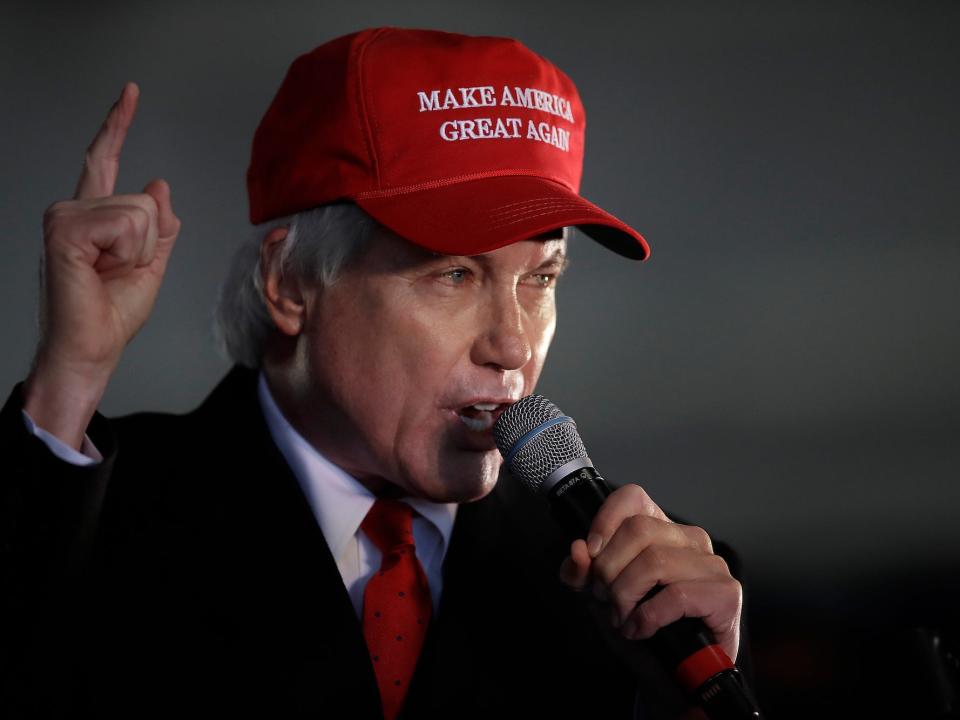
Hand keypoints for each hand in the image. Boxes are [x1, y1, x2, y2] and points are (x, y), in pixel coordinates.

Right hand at [23, 82, 180, 447]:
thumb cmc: (112, 313)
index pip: (104, 159)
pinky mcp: (64, 230)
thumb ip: (160, 226)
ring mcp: (64, 217)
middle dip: (149, 243)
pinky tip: (101, 269)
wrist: (93, 347)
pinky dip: (128, 253)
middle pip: (145, 200)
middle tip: (118, 272)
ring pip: (140, 213)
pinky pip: (127, 224)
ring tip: (108, 273)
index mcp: (93, 216)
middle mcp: (73, 210)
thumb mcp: (151, 264)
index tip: (130, 92)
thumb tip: (159, 185)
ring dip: (139, 252)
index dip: (118, 124)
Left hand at [558, 484, 741, 660]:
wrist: (666, 677)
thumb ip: (580, 572)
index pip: (633, 498)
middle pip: (638, 530)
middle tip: (606, 599)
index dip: (605, 521)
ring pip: (654, 561)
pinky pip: (677, 594)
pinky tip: (642, 629)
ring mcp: (711, 565)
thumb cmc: (637, 628)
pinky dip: (649, 617)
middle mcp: (690, 539)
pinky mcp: (726, 594)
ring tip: (623, 617)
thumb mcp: (596, 596)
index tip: (592, 553)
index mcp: (661, 529)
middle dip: (609, 569)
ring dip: (626, 597)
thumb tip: (578, 551)